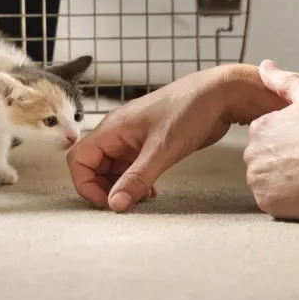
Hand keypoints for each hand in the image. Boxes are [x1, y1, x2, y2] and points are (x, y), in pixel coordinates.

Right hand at [67, 64, 286, 212]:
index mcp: (112, 128)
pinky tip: (151, 191)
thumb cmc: (190, 110)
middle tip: (125, 204)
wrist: (220, 95)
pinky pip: (132, 167)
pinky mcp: (151, 144)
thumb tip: (115, 204)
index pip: (79, 159)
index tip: (107, 202)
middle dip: (104, 188)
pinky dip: (137, 182)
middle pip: (94, 166)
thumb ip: (136, 179)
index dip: (86, 184)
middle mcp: (119, 133)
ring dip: (122, 187)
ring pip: (114, 169)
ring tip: (141, 199)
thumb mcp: (161, 150)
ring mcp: (134, 139)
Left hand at [244, 60, 298, 220]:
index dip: (287, 140)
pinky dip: (286, 199)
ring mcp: (259, 180)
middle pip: (263, 159)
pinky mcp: (268, 203)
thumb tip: (265, 65)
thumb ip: (284, 82)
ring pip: (266, 180)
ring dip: (282, 180)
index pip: (265, 136)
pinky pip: (272, 201)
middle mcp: (253, 154)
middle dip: (281, 160)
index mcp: (260, 128)